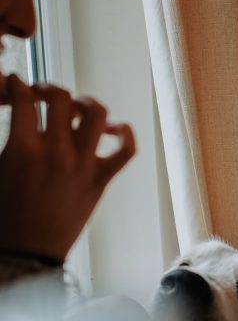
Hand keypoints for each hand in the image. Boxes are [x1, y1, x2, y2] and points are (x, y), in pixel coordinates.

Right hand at [0, 75, 135, 261]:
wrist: (26, 254)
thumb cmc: (3, 215)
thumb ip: (10, 140)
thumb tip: (17, 117)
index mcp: (22, 149)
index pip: (22, 98)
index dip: (17, 83)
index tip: (16, 82)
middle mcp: (57, 153)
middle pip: (62, 99)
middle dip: (49, 88)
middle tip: (42, 94)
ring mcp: (83, 165)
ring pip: (98, 114)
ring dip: (87, 103)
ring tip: (76, 107)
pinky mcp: (101, 180)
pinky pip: (127, 151)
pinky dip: (126, 134)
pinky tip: (114, 129)